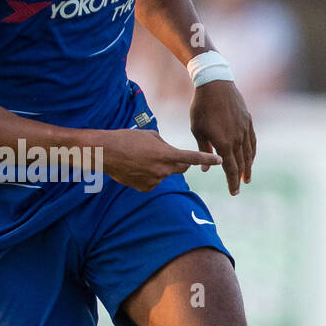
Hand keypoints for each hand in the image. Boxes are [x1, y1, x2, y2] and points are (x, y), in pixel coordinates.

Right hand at [100, 128, 221, 192]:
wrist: (106, 153)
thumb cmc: (128, 139)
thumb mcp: (151, 136)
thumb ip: (166, 146)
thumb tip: (170, 154)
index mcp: (166, 154)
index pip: (192, 158)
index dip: (207, 159)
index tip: (219, 160)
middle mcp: (163, 170)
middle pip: (181, 168)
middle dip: (180, 162)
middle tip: (168, 154)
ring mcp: (154, 181)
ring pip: (164, 174)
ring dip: (159, 167)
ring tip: (140, 158)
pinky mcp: (145, 188)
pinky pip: (153, 181)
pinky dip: (148, 175)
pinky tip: (135, 168)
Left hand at [190, 80, 255, 195]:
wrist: (215, 84)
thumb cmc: (201, 108)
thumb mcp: (198, 130)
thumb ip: (203, 150)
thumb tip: (206, 169)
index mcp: (224, 144)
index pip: (230, 169)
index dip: (232, 182)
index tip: (233, 192)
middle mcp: (237, 139)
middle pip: (241, 164)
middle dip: (240, 178)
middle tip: (239, 188)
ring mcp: (245, 130)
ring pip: (249, 153)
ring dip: (248, 167)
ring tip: (247, 177)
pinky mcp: (248, 121)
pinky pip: (252, 140)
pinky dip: (252, 151)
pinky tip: (251, 157)